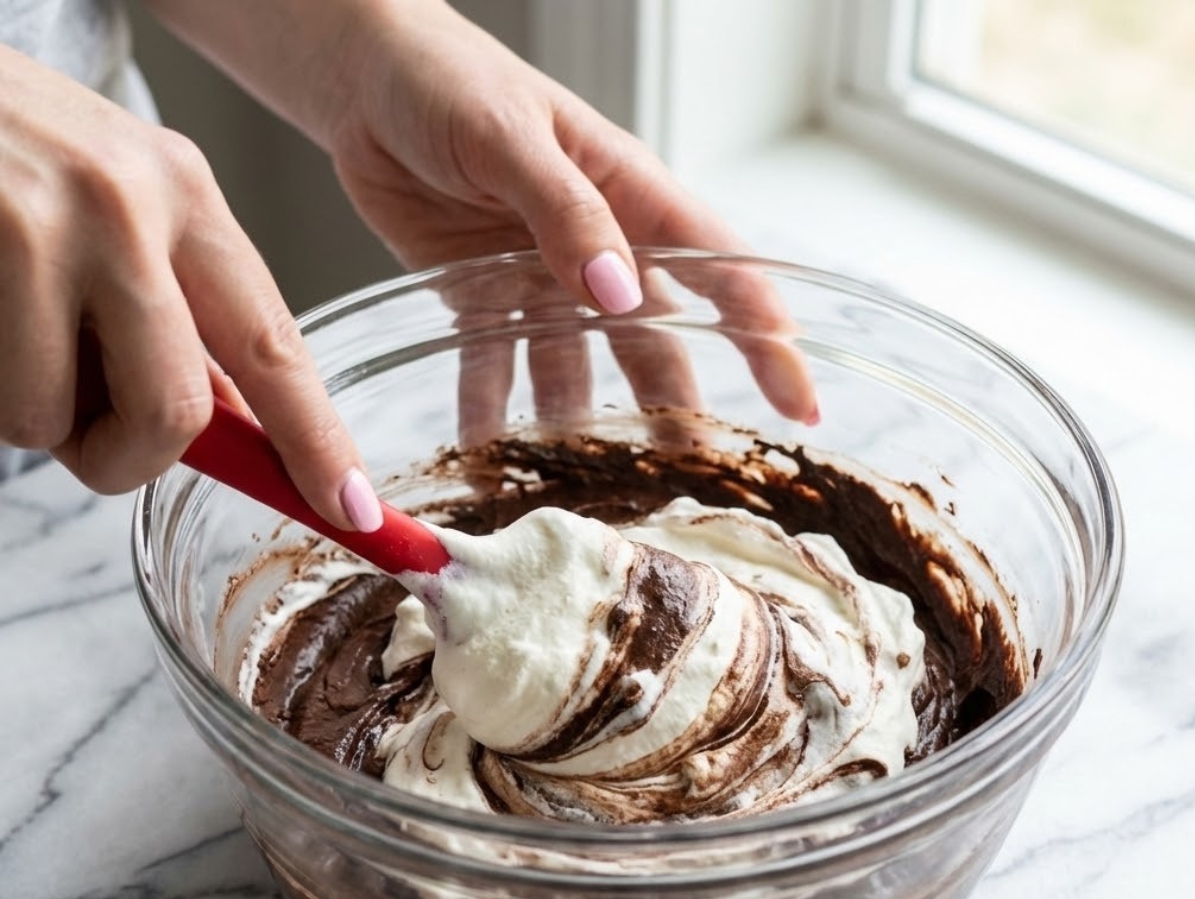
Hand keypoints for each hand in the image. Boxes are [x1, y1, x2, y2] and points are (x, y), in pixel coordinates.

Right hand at [0, 45, 380, 530]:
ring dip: (37, 420)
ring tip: (10, 343)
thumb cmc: (9, 158)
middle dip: (133, 459)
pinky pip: (3, 400)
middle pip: (176, 412)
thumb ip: (177, 317)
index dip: (316, 443)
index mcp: (187, 196)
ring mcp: (47, 224)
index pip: (276, 348)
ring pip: (61, 421)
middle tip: (95, 440)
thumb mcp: (118, 211)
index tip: (353, 510)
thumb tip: (235, 430)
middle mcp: (131, 205)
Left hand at [321, 2, 817, 434]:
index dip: (765, 339)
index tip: (798, 407)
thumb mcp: (512, 138)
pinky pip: (494, 367)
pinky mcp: (481, 298)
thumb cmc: (447, 79)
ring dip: (582, 426)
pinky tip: (485, 456)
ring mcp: (540, 279)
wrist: (362, 79)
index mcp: (629, 197)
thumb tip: (623, 294)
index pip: (719, 272)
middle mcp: (596, 248)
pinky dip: (489, 411)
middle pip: (654, 341)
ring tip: (586, 489)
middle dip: (677, 408)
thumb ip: (568, 214)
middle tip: (692, 478)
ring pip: (578, 367)